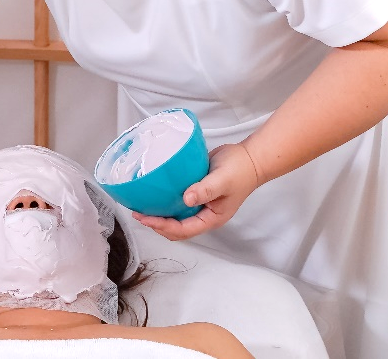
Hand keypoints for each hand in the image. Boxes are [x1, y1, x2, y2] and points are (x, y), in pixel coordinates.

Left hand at [131, 142, 260, 240]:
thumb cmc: (240, 171)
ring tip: (141, 205)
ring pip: (175, 216)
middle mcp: (203, 215)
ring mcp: (199, 204)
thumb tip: (186, 198)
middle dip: (156, 224)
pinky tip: (155, 193)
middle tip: (138, 213)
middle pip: (176, 228)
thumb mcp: (223, 180)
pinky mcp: (195, 192)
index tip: (145, 218)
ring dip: (159, 214)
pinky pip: (177, 201)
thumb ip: (206, 189)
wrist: (249, 157)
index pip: (182, 230)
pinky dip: (165, 200)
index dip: (162, 226)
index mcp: (210, 219)